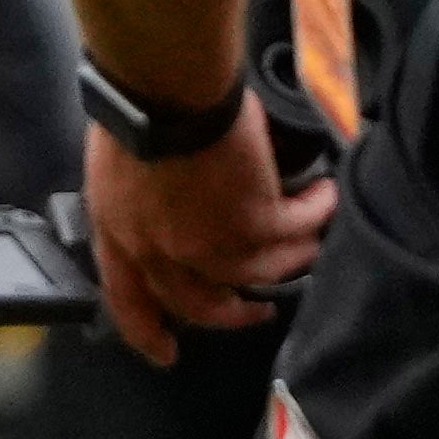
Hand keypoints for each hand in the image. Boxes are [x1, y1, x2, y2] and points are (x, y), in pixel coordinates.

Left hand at [88, 108, 334, 366]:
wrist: (163, 84)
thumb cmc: (132, 104)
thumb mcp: (113, 166)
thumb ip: (134, 203)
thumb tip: (159, 212)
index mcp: (118, 235)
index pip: (127, 300)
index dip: (147, 332)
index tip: (166, 353)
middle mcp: (162, 251)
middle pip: (201, 305)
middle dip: (234, 313)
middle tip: (257, 309)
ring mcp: (210, 243)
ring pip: (261, 269)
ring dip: (291, 257)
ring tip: (309, 240)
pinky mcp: (255, 221)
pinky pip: (296, 229)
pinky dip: (315, 212)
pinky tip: (325, 197)